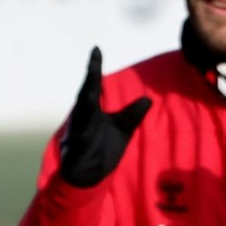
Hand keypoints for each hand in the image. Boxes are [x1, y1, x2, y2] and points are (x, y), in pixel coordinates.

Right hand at [58, 48, 150, 187]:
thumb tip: (148, 100)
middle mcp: (82, 118)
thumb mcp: (122, 130)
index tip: (96, 49)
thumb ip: (132, 115)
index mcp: (91, 110)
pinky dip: (82, 132)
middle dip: (89, 77)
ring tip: (90, 82)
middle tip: (94, 58)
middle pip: (85, 93)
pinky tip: (87, 127)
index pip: (92, 85)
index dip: (94, 68)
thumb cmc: (102, 150)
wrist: (87, 176)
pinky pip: (79, 139)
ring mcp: (78, 133)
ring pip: (81, 112)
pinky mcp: (77, 150)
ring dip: (86, 97)